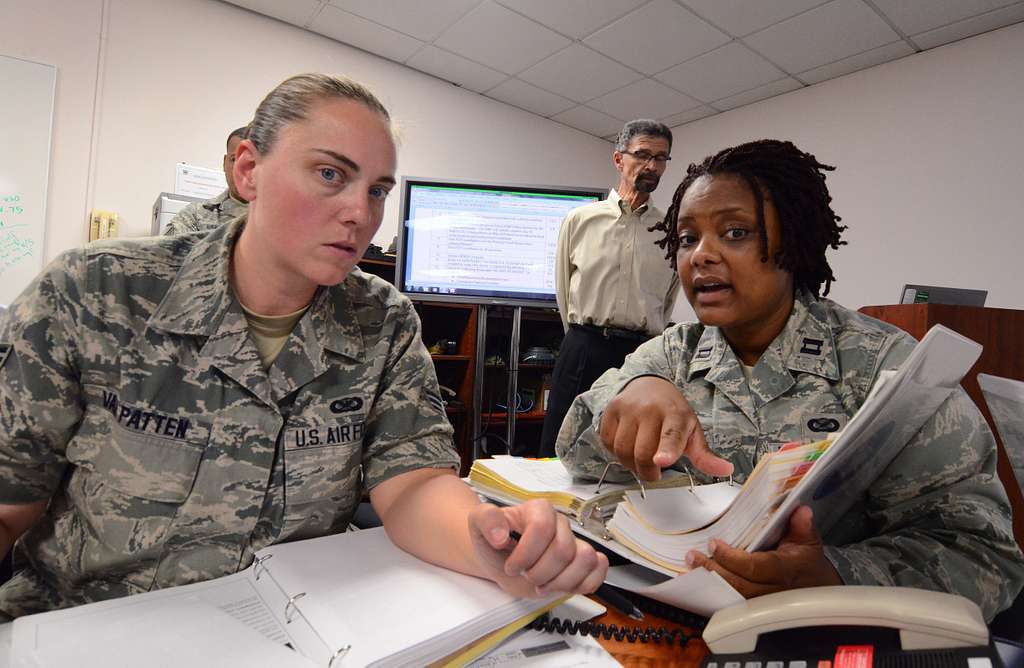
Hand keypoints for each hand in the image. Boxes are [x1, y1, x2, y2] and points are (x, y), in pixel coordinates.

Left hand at [467, 499, 607, 598]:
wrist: (499, 558)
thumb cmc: (493, 540)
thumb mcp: (479, 525)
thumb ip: (486, 520)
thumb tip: (500, 534)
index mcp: (539, 510)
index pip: (543, 527)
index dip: (527, 553)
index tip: (512, 566)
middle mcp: (560, 524)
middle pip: (564, 550)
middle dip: (540, 572)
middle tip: (526, 576)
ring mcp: (574, 542)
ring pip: (586, 559)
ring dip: (561, 581)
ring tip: (543, 584)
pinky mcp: (583, 562)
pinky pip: (599, 569)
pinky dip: (583, 584)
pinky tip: (562, 586)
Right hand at [600, 376, 732, 480]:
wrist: (650, 384)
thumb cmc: (673, 413)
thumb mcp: (693, 431)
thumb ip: (704, 455)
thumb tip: (726, 471)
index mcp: (675, 414)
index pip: (671, 435)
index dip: (666, 450)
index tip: (661, 461)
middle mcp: (649, 409)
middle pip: (642, 452)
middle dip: (647, 472)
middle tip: (654, 473)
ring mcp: (628, 408)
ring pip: (622, 450)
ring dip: (630, 465)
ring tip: (641, 460)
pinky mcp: (611, 410)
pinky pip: (608, 443)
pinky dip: (616, 452)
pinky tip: (628, 446)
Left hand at [684, 505, 841, 596]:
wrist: (815, 588)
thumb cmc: (807, 563)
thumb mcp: (807, 541)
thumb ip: (802, 525)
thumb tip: (801, 509)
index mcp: (784, 571)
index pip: (754, 567)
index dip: (731, 557)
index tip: (714, 543)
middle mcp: (773, 590)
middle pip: (738, 585)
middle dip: (713, 570)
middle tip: (693, 556)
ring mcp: (763, 604)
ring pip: (732, 598)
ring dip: (709, 583)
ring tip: (691, 568)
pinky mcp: (755, 609)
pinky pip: (731, 604)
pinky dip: (714, 593)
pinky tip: (700, 583)